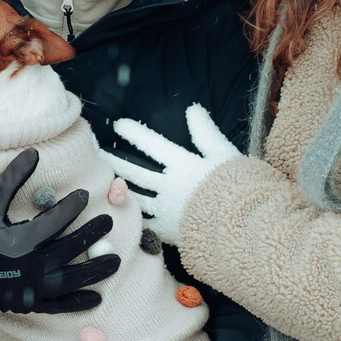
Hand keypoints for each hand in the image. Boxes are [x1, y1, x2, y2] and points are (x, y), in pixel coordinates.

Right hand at [0, 148, 119, 314]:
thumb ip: (11, 179)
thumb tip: (34, 153)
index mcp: (19, 241)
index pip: (56, 220)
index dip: (74, 206)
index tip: (86, 194)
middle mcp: (30, 267)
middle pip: (70, 249)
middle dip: (92, 234)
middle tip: (108, 223)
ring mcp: (30, 288)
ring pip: (71, 280)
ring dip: (96, 270)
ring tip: (116, 260)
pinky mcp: (28, 304)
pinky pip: (59, 306)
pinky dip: (78, 302)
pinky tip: (97, 297)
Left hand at [103, 105, 244, 247]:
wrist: (241, 228)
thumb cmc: (237, 188)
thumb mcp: (225, 155)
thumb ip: (206, 133)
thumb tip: (193, 109)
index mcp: (183, 166)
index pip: (152, 145)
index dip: (134, 133)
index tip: (118, 125)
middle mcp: (168, 187)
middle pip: (135, 172)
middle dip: (115, 161)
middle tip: (100, 154)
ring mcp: (164, 211)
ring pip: (135, 196)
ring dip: (119, 187)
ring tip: (107, 182)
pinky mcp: (166, 231)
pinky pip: (143, 222)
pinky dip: (132, 216)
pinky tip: (122, 212)